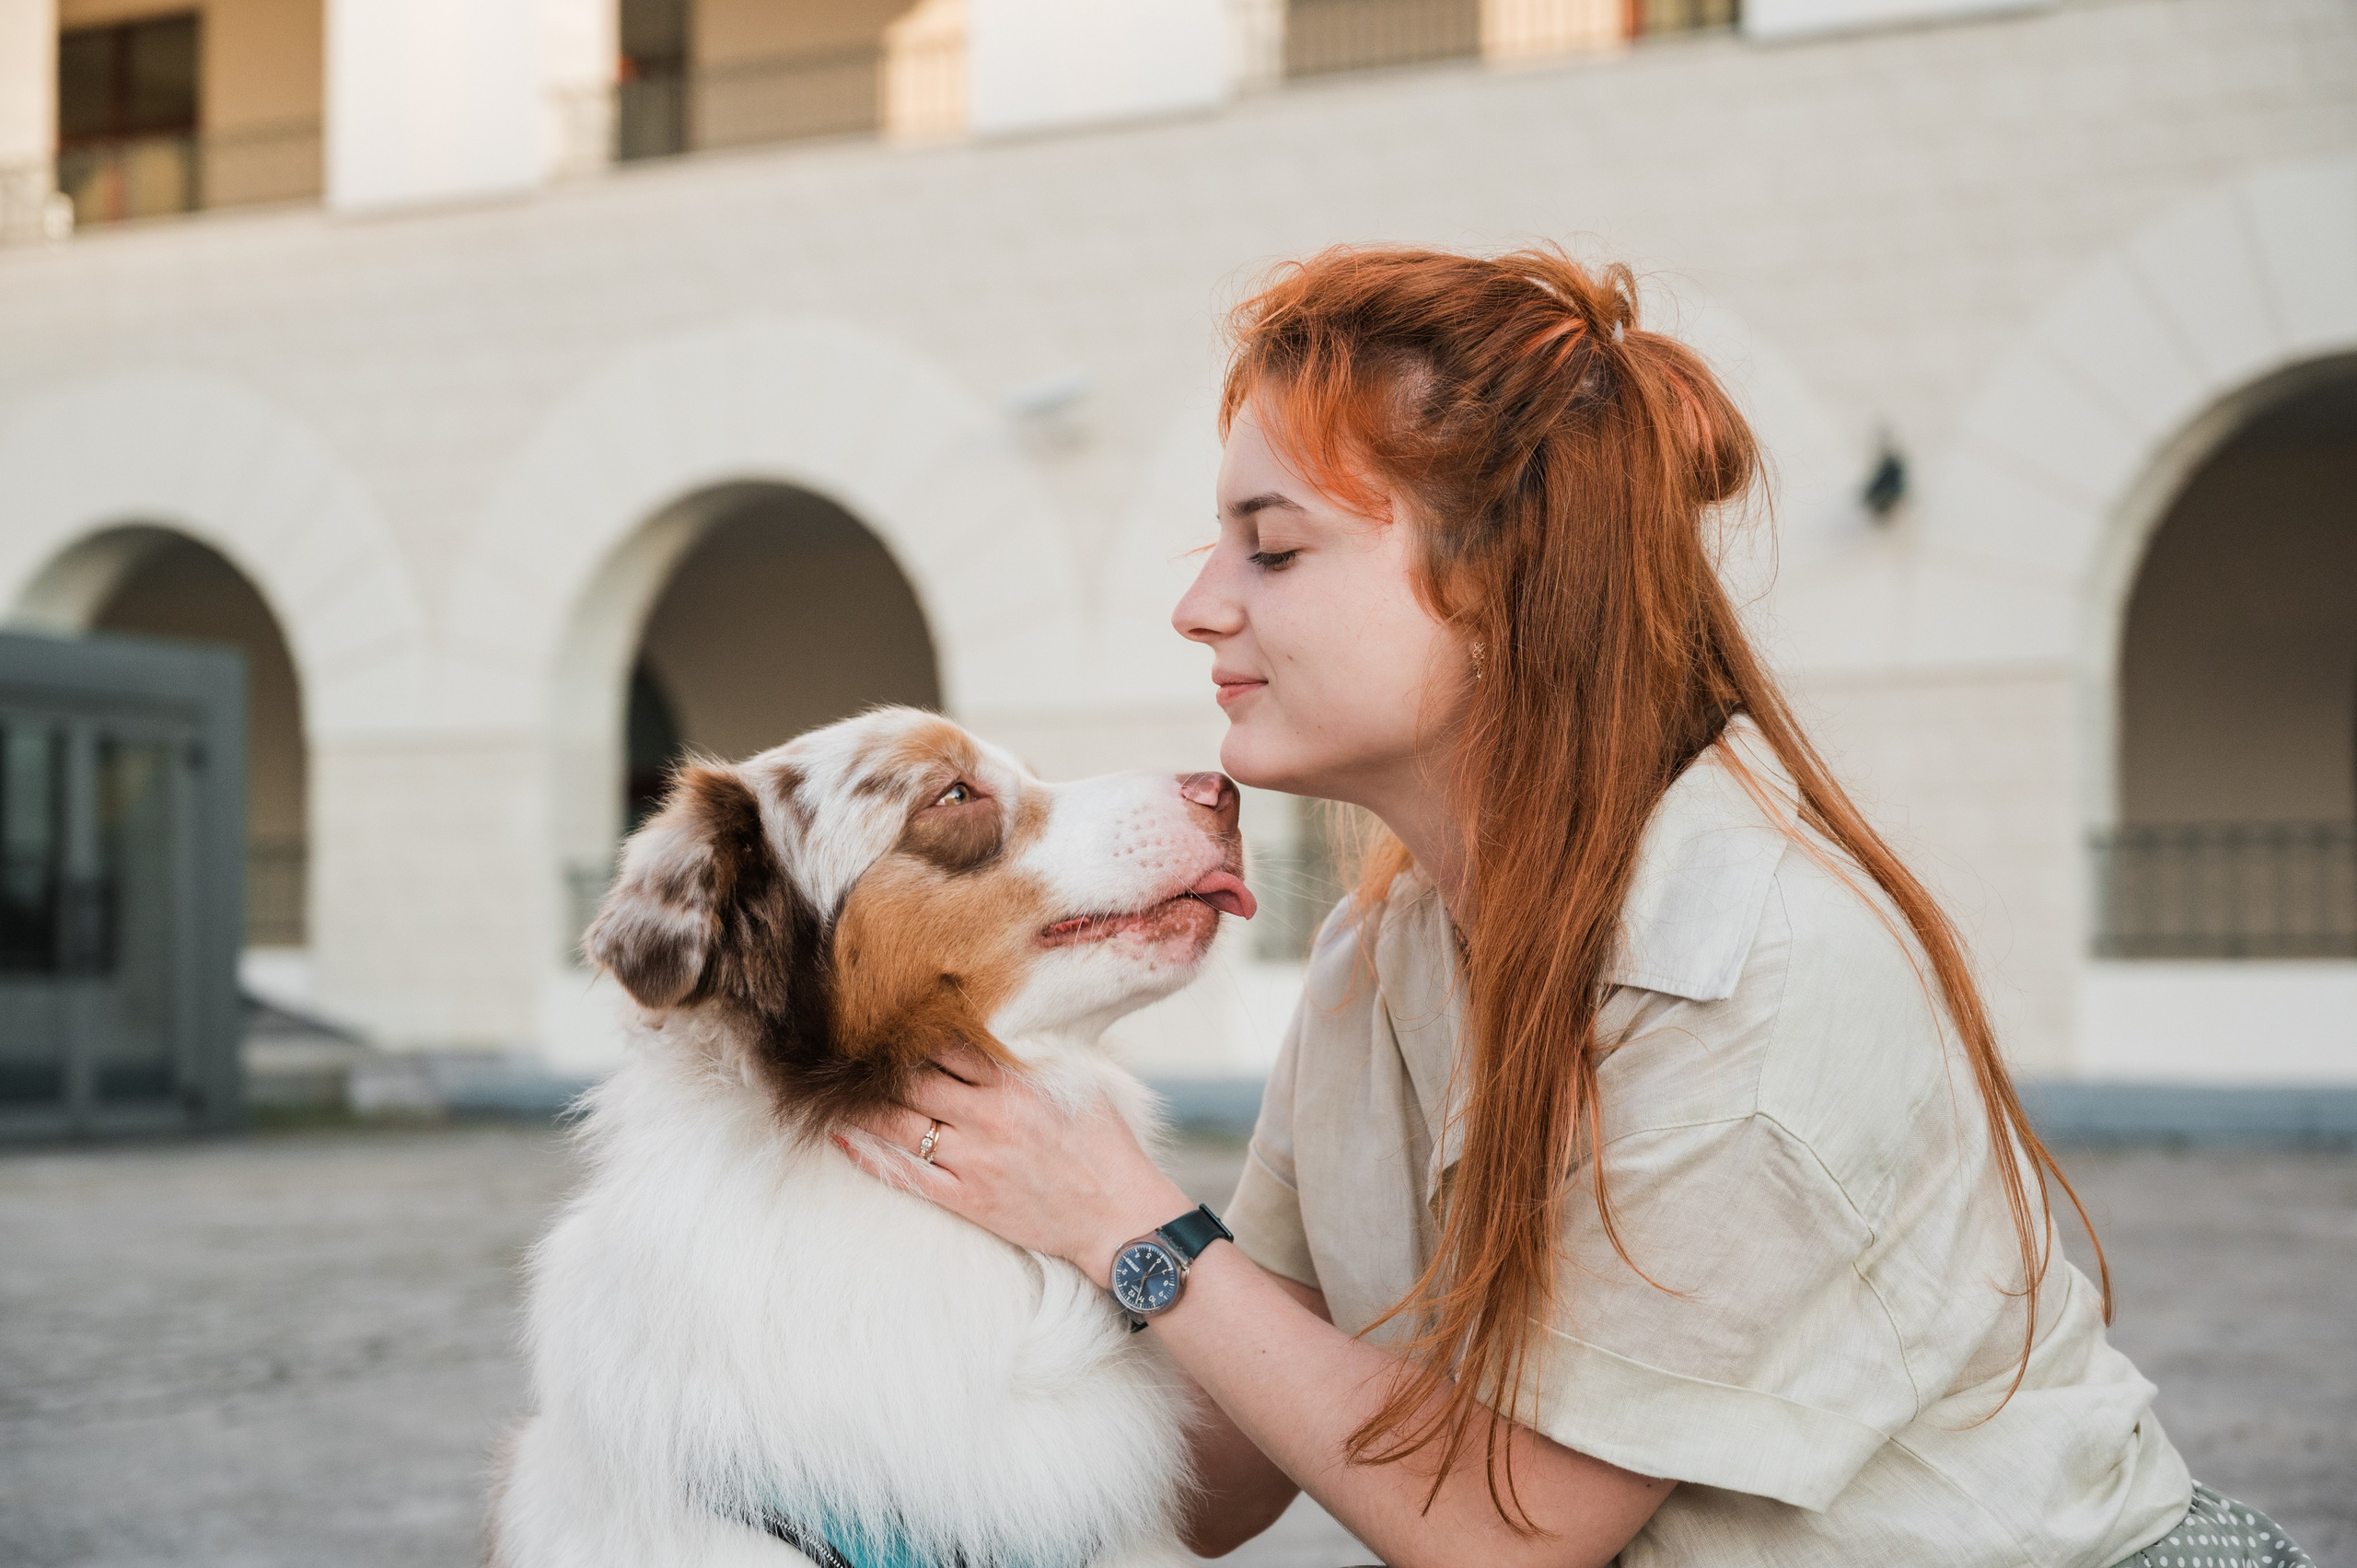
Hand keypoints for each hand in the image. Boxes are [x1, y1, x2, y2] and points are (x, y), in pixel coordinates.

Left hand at [835, 1043, 1191, 1286]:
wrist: (1117, 1217)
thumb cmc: (1106, 1146)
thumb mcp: (1083, 1084)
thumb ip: (1043, 1053)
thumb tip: (1017, 1021)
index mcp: (1018, 1084)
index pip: (953, 1044)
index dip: (917, 1028)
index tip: (888, 1014)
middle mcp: (989, 1118)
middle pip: (917, 1080)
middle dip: (881, 1062)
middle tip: (846, 1044)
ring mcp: (974, 1161)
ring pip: (902, 1124)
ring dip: (865, 1104)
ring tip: (833, 1085)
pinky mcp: (967, 1198)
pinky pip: (908, 1175)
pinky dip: (871, 1156)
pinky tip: (843, 1138)